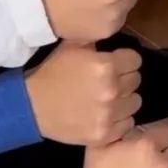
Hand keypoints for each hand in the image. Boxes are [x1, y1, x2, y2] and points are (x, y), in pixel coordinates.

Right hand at [25, 43, 141, 144]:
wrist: (30, 106)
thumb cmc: (52, 73)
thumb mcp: (72, 46)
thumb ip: (96, 38)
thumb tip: (111, 33)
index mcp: (106, 65)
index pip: (135, 60)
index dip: (126, 61)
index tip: (116, 64)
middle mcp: (111, 89)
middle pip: (136, 80)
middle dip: (125, 79)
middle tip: (110, 82)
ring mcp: (108, 114)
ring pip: (135, 102)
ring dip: (125, 100)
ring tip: (110, 99)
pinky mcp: (104, 134)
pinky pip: (128, 124)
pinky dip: (120, 120)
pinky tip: (108, 115)